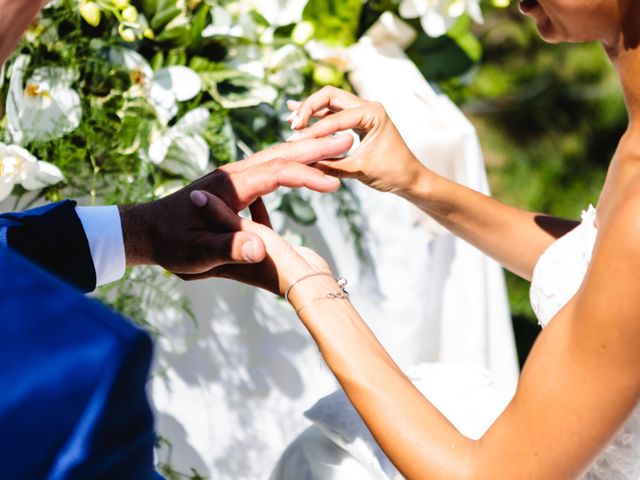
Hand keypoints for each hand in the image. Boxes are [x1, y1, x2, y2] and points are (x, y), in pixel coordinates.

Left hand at [119, 134, 352, 278]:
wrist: (146, 230)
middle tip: (347, 141)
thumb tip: (257, 249)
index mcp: (228, 187)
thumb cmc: (170, 244)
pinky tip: (304, 173)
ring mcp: (234, 177)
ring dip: (307, 153)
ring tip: (336, 149)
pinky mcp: (236, 184)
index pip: (275, 173)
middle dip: (315, 147)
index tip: (334, 184)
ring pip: (277, 157)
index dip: (305, 177)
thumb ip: (226, 249)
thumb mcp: (196, 254)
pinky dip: (293, 166)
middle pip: (280, 154)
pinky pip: (270, 170)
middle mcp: (233, 174)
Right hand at [288, 86, 426, 193]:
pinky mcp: (359, 121)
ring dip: (311, 110)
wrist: (410, 179)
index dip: (313, 131)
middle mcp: (368, 106)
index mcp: (373, 113)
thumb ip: (331, 165)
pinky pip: (334, 114)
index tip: (296, 142)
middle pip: (330, 95)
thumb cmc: (392, 173)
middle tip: (292, 124)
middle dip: (308, 107)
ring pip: (330, 102)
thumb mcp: (359, 170)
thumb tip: (303, 163)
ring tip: (291, 119)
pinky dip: (318, 116)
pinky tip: (299, 117)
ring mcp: (363, 111)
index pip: (335, 118)